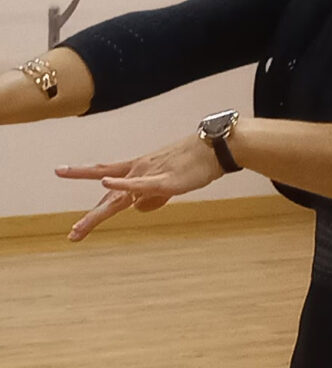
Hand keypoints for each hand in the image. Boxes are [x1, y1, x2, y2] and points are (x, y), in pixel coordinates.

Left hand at [55, 134, 222, 240]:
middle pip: (108, 196)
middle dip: (90, 217)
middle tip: (71, 235)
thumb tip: (137, 208)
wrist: (214, 149)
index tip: (66, 184)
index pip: (107, 178)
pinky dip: (121, 185)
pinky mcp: (163, 179)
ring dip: (97, 214)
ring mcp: (149, 174)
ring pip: (118, 196)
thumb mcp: (169, 184)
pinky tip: (106, 185)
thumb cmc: (193, 164)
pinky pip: (139, 184)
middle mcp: (138, 170)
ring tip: (77, 229)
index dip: (88, 186)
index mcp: (139, 169)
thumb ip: (152, 196)